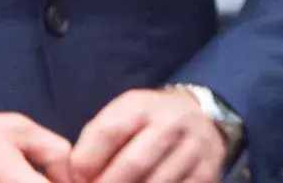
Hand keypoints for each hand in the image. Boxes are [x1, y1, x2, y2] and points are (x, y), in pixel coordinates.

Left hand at [69, 88, 226, 182]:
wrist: (203, 120)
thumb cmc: (149, 123)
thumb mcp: (124, 115)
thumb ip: (97, 138)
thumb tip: (75, 175)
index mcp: (144, 106)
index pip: (108, 133)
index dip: (86, 162)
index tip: (77, 178)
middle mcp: (172, 124)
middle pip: (132, 165)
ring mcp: (193, 151)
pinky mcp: (206, 175)